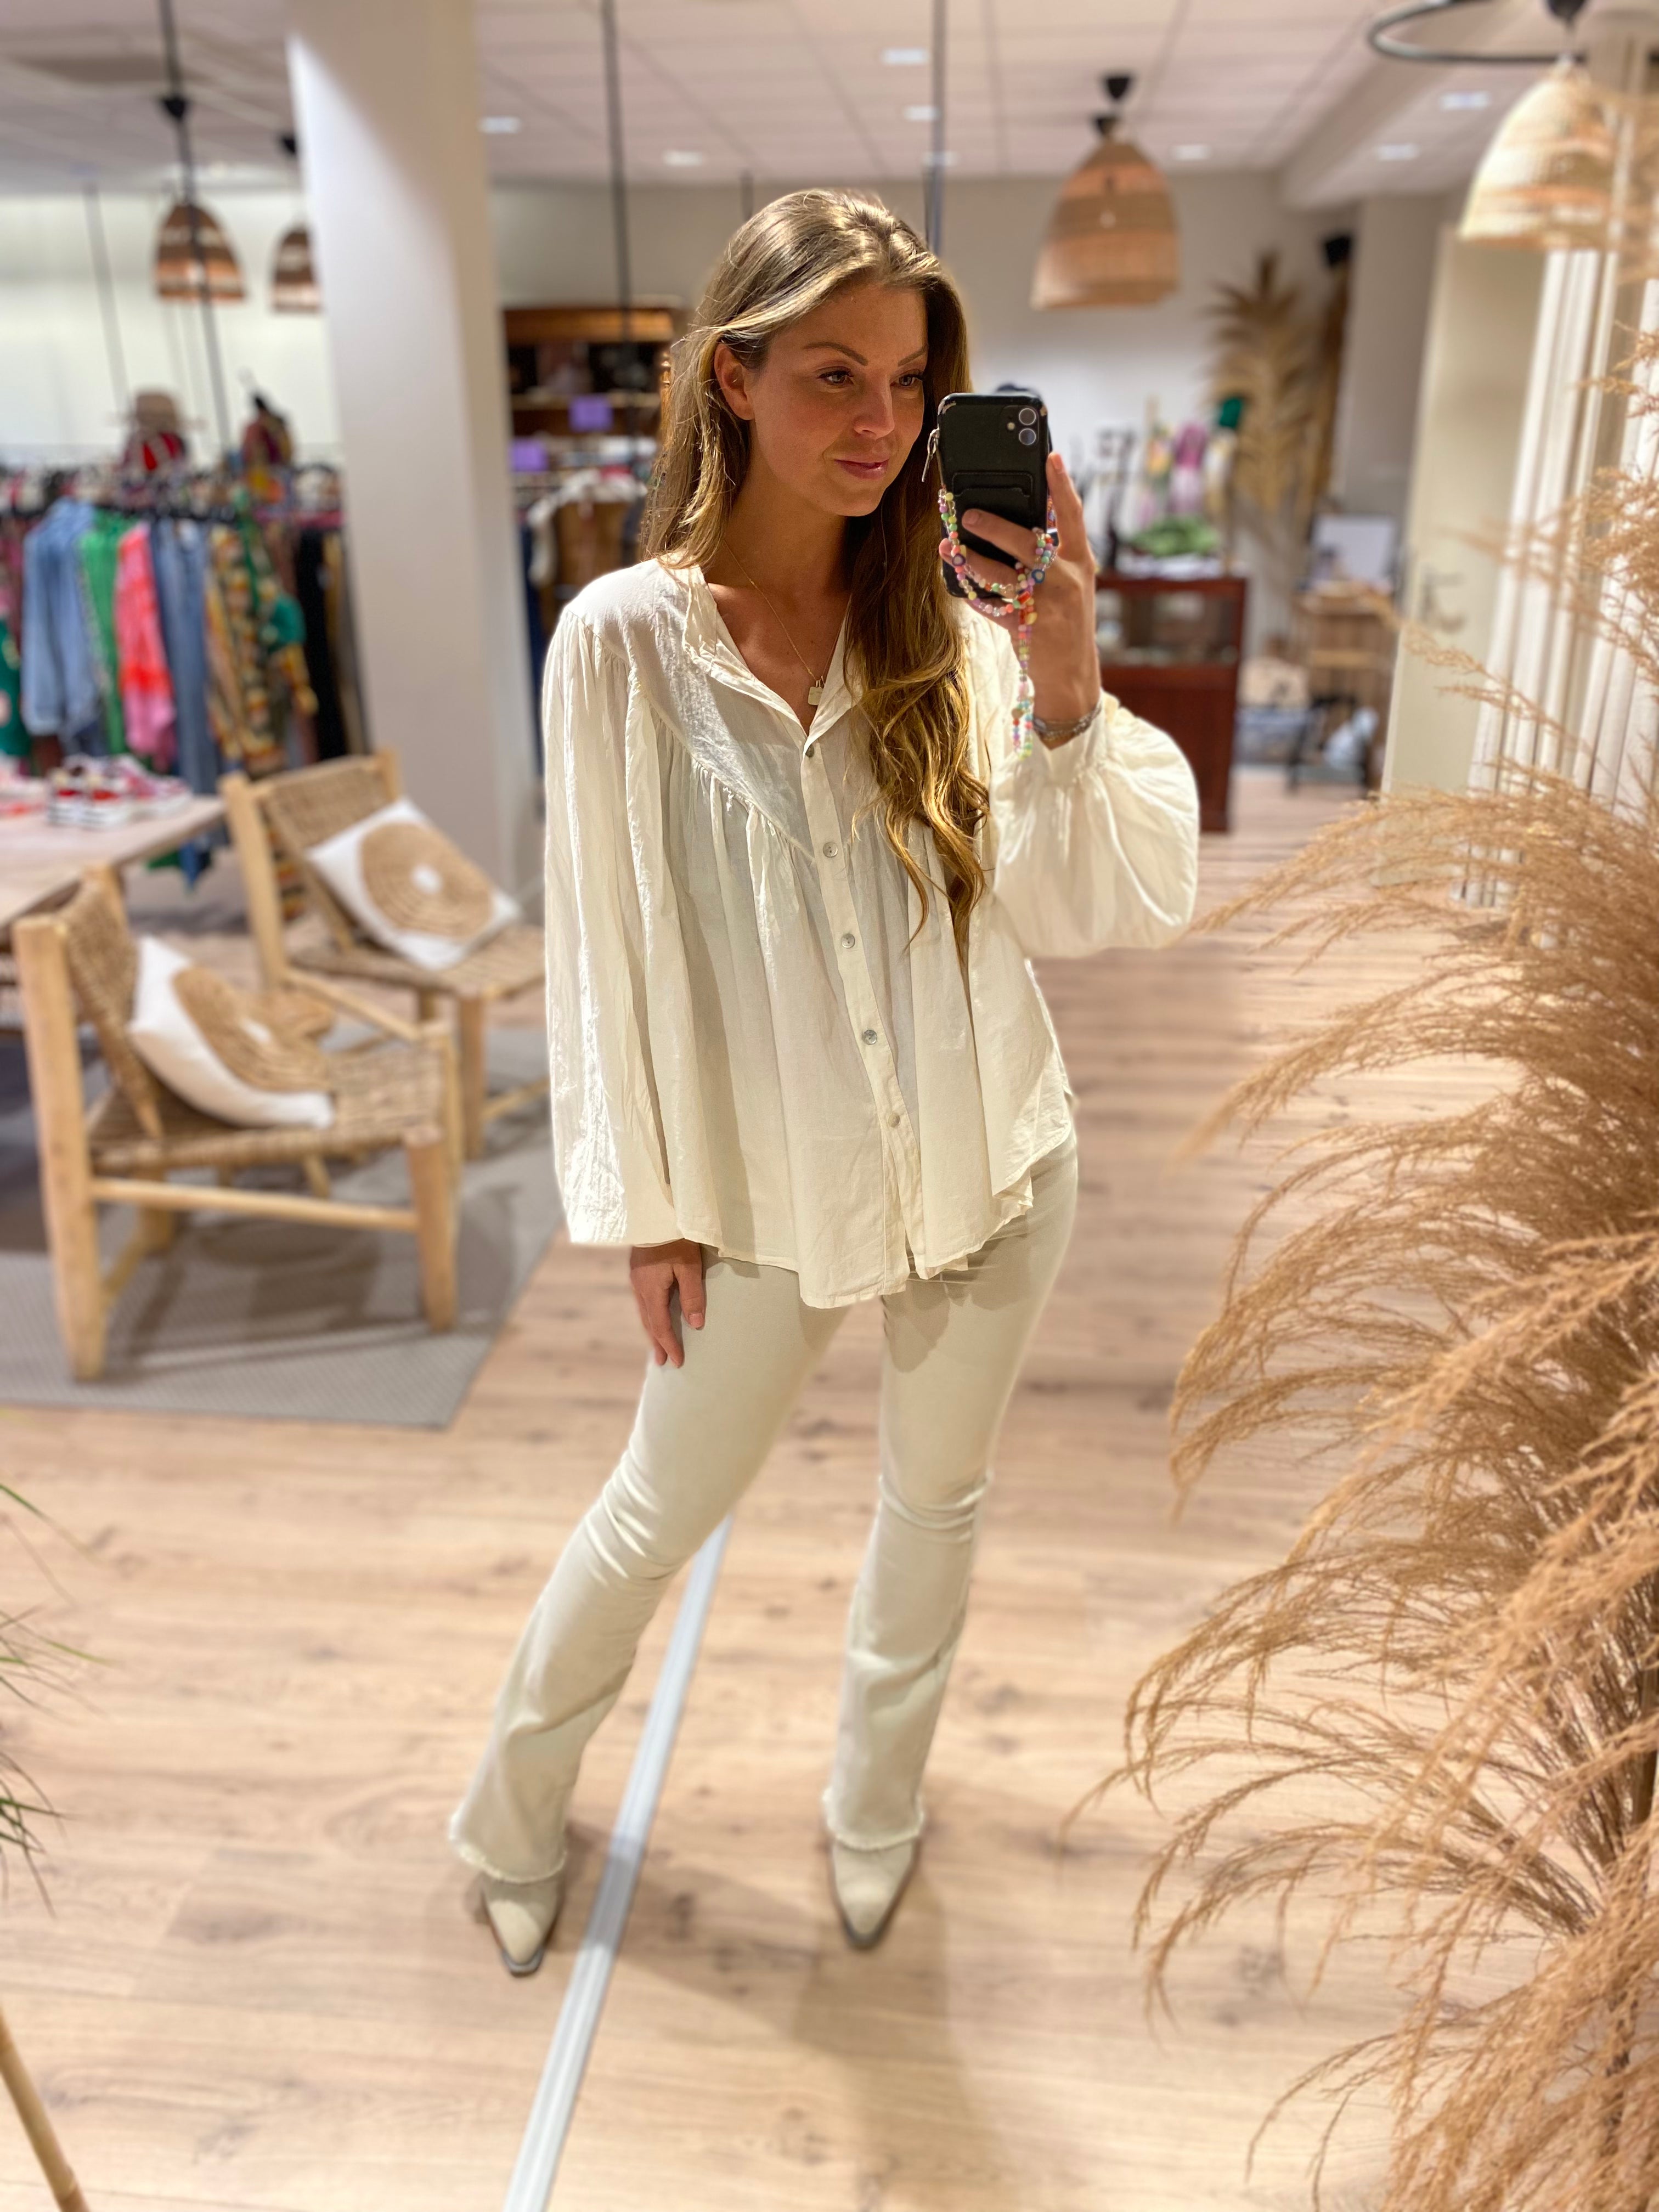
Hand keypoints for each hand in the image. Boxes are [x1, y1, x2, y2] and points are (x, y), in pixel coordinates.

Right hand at [629, 1238, 705, 1367]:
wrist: (655, 1209)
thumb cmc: (675, 1236)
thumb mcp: (689, 1266)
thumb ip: (692, 1295)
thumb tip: (696, 1324)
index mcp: (650, 1289)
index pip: (660, 1325)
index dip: (669, 1344)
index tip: (677, 1361)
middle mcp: (639, 1286)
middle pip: (648, 1321)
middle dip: (656, 1342)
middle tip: (662, 1362)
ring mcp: (636, 1276)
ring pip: (643, 1311)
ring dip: (651, 1329)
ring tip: (657, 1343)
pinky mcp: (638, 1268)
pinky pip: (642, 1299)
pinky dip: (649, 1313)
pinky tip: (653, 1313)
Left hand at [940, 450, 1102, 733]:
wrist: (1072, 673)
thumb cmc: (1065, 619)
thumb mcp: (1070, 581)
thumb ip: (1052, 552)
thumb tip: (1019, 518)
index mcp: (1078, 561)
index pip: (1073, 515)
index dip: (1062, 485)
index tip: (1050, 456)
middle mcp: (1065, 579)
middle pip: (1028, 543)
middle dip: (995, 526)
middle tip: (968, 514)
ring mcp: (1046, 605)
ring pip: (1002, 576)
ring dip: (972, 560)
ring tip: (950, 548)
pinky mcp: (1025, 628)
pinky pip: (990, 605)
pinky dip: (972, 594)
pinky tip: (957, 582)